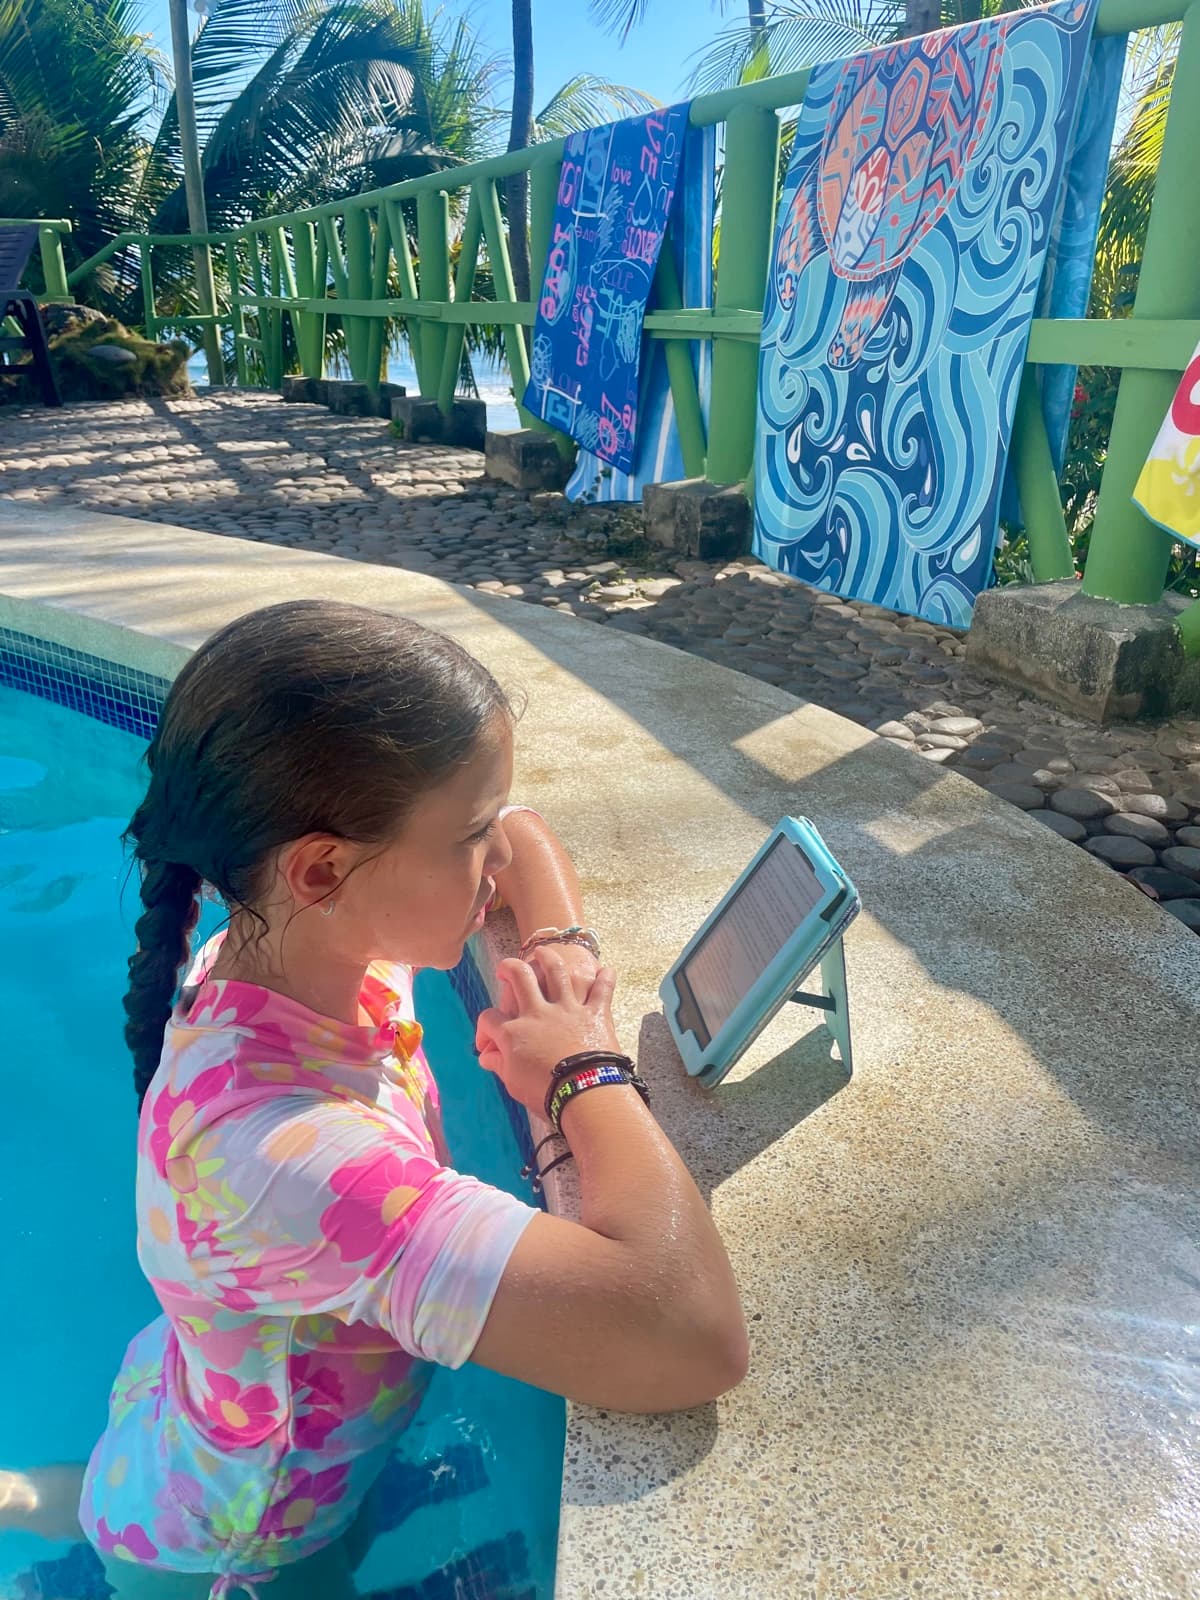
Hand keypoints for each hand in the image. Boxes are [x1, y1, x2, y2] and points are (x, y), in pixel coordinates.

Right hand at [476, 947, 620, 1118]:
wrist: (585, 1093)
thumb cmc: (547, 1094)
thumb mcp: (514, 1083)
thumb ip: (499, 1064)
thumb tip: (486, 1056)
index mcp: (514, 1032)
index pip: (489, 1019)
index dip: (484, 1029)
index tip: (487, 1043)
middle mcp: (538, 1012)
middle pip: (519, 977)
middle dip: (509, 967)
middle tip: (506, 968)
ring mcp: (568, 1009)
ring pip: (557, 972)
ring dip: (549, 958)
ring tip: (544, 952)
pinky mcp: (595, 1012)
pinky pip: (602, 989)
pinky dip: (605, 978)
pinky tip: (606, 970)